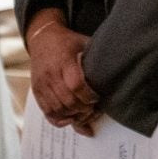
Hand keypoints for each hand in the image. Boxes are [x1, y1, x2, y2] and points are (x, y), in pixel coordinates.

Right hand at [26, 9, 98, 131]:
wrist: (42, 39)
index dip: (88, 96)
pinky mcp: (36, 92)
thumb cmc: (68, 42)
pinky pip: (47, 112)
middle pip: (67, 100)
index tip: (98, 98)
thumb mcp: (84, 43)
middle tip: (94, 109)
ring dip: (73, 116)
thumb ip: (97, 56)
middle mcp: (50, 74)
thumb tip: (121, 64)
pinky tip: (71, 119)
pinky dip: (59, 119)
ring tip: (85, 114)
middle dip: (83, 109)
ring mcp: (42, 84)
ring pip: (57, 109)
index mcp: (64, 61)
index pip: (76, 84)